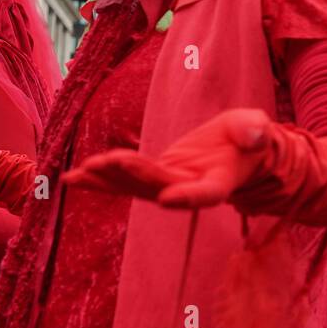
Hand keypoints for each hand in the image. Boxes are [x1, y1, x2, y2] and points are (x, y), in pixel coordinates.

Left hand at [63, 109, 274, 208]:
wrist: (238, 151)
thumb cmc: (250, 138)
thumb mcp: (255, 129)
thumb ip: (253, 131)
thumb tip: (254, 134)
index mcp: (220, 182)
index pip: (206, 194)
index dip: (187, 197)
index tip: (166, 199)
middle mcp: (190, 189)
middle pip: (161, 187)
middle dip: (134, 176)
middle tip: (109, 161)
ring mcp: (169, 185)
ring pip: (137, 188)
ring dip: (109, 180)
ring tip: (82, 171)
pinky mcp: (154, 177)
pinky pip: (124, 181)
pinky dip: (99, 180)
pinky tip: (70, 177)